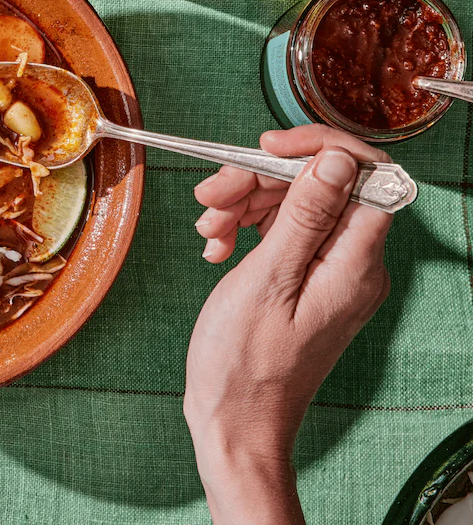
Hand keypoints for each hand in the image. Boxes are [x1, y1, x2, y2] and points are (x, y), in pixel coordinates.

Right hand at [184, 125, 393, 523]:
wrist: (234, 422)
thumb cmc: (245, 367)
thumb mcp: (267, 281)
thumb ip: (305, 217)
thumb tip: (335, 161)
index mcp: (355, 264)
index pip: (362, 176)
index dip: (316, 150)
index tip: (267, 147)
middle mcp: (351, 264)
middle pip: (318, 187)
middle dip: (261, 180)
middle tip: (212, 194)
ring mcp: (327, 273)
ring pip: (293, 206)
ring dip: (244, 205)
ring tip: (208, 229)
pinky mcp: (303, 281)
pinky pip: (280, 234)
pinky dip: (245, 229)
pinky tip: (217, 247)